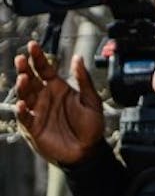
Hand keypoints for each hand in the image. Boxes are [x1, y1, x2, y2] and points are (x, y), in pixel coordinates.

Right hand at [13, 40, 104, 165]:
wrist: (89, 150)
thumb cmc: (91, 125)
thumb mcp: (91, 99)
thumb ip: (84, 79)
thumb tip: (78, 57)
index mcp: (58, 88)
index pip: (44, 69)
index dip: (37, 57)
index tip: (32, 45)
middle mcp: (44, 97)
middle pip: (30, 79)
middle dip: (24, 68)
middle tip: (21, 58)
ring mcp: (37, 111)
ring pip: (24, 95)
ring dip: (22, 87)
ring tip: (23, 78)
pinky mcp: (33, 127)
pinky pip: (24, 117)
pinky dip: (21, 111)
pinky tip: (21, 104)